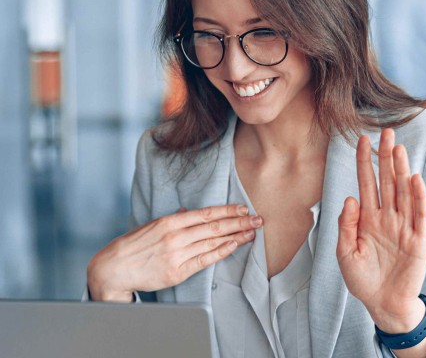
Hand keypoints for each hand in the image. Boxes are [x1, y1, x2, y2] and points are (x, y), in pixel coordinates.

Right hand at [87, 205, 261, 301]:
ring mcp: (177, 254)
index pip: (206, 213)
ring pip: (213, 242)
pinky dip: (222, 252)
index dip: (227, 210)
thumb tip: (187, 211)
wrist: (113, 269)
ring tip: (252, 232)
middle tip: (258, 219)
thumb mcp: (151, 226)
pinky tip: (235, 245)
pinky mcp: (178, 271)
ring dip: (236, 236)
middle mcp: (175, 236)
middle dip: (239, 222)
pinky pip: (205, 260)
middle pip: (214, 227)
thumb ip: (172, 220)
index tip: (244, 207)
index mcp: (170, 221)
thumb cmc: (132, 246)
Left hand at [336, 129, 425, 332]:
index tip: (362, 140)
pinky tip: (414, 179)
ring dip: (401, 170)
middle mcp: (386, 217)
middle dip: (385, 157)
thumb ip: (346, 226)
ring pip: (403, 192)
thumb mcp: (345, 253)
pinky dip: (418, 197)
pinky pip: (419, 215)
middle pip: (387, 181)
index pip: (366, 183)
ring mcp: (403, 227)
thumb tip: (350, 197)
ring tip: (398, 148)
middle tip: (386, 132)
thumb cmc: (362, 279)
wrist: (383, 303)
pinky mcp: (418, 240)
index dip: (364, 162)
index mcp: (367, 218)